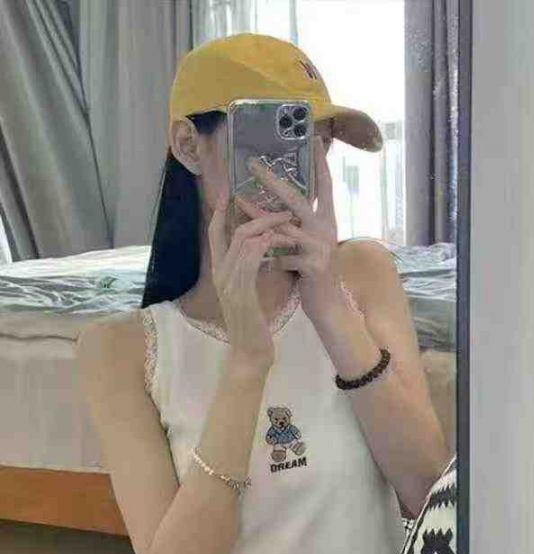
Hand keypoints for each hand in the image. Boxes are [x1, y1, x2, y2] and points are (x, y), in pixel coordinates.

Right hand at [208, 188, 296, 369]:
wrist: (250, 352)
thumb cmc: (253, 324)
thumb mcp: (249, 292)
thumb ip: (249, 269)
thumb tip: (260, 248)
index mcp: (220, 271)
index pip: (215, 234)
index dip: (222, 211)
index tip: (232, 191)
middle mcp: (220, 273)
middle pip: (231, 231)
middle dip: (256, 214)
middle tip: (280, 207)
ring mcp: (228, 282)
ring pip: (243, 240)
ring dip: (268, 226)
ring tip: (288, 220)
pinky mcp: (240, 292)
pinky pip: (251, 259)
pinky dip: (267, 245)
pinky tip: (281, 240)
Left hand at [238, 136, 344, 322]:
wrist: (328, 304)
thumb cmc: (314, 272)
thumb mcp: (307, 244)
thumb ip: (295, 225)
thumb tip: (275, 208)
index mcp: (326, 220)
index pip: (324, 186)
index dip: (320, 164)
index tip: (315, 139)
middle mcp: (325, 229)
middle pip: (297, 199)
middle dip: (273, 181)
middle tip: (252, 164)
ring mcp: (320, 246)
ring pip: (283, 228)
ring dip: (258, 218)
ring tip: (238, 204)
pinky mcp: (314, 265)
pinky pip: (282, 257)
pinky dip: (266, 259)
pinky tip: (255, 261)